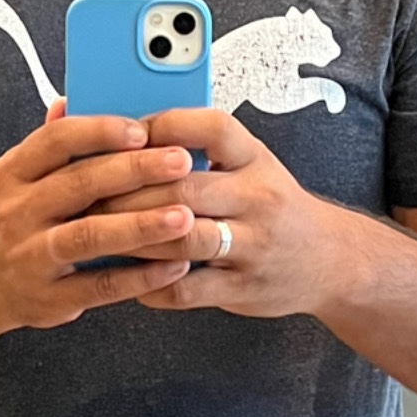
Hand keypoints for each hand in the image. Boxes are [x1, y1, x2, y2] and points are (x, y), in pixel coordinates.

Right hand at [0, 103, 199, 330]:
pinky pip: (101, 286)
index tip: (143, 130)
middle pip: (79, 185)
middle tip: (180, 162)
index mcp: (12, 174)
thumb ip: (52, 143)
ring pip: (89, 236)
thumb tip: (73, 98)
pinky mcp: (51, 298)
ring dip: (140, 225)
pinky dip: (141, 276)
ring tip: (183, 216)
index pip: (55, 141)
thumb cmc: (17, 221)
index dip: (101, 132)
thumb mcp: (20, 176)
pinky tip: (175, 264)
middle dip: (134, 171)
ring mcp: (32, 257)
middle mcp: (18, 213)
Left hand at [78, 104, 348, 318]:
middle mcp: (259, 198)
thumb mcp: (249, 165)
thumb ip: (198, 150)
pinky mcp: (245, 287)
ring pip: (182, 239)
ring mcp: (254, 246)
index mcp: (255, 159)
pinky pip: (188, 289)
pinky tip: (128, 277)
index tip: (123, 133)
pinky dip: (152, 285)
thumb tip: (126, 130)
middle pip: (184, 188)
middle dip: (128, 192)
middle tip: (86, 194)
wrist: (329, 259)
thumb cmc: (271, 205)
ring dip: (134, 238)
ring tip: (98, 234)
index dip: (162, 126)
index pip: (211, 128)